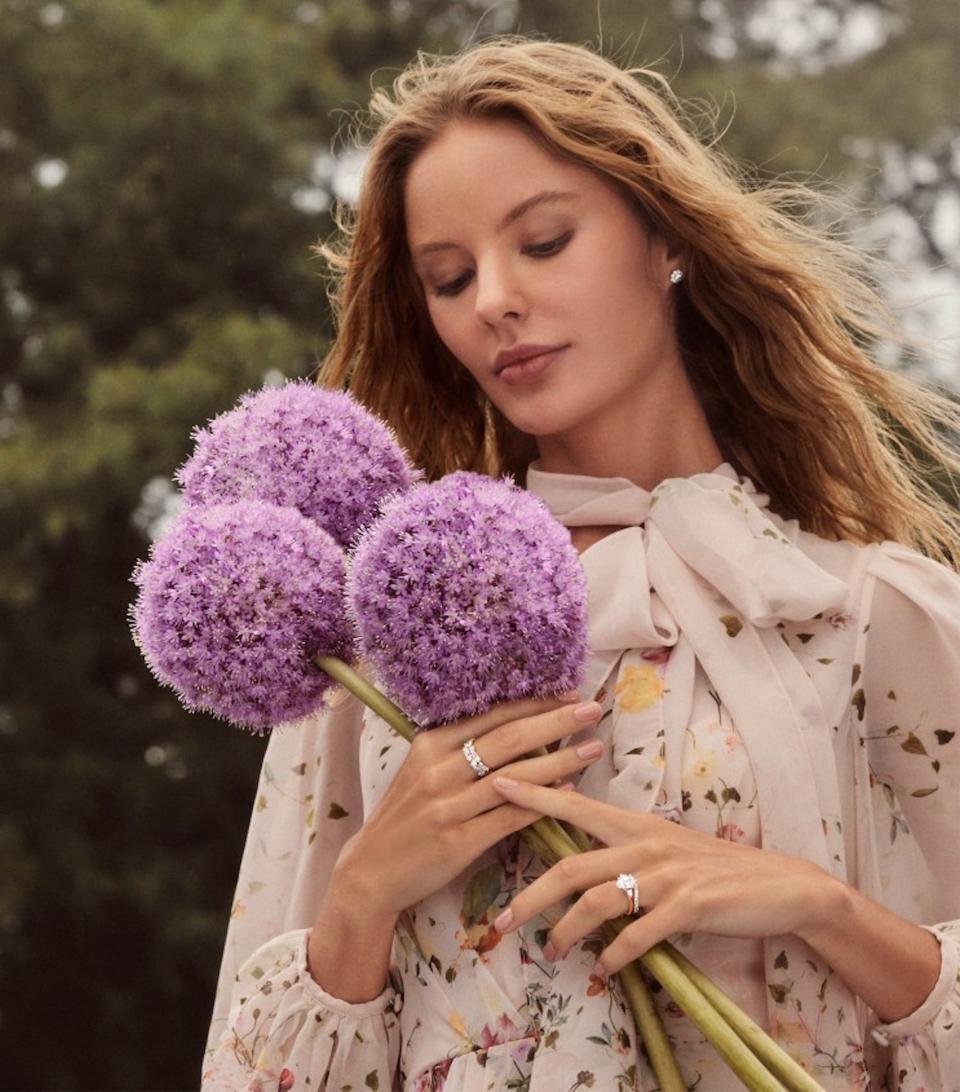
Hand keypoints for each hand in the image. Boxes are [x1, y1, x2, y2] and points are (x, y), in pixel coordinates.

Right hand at [327, 694, 606, 918]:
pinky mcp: (458, 841)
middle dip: (556, 721)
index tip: (568, 693)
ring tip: (591, 748)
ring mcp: (449, 805)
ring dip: (559, 761)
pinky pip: (510, 817)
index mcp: (430, 744)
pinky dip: (541, 802)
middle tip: (591, 708)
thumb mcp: (421, 770)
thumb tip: (515, 725)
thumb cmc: (405, 817)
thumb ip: (459, 749)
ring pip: (515, 777)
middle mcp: (439, 769)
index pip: (492, 715)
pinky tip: (569, 792)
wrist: (372, 870)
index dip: (534, 703)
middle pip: (509, 739)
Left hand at [489, 779, 833, 975]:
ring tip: (551, 954)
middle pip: (572, 866)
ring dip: (567, 933)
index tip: (497, 783)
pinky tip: (601, 972)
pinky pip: (637, 935)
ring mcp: (667, 875)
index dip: (535, 794)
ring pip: (597, 902)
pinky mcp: (688, 907)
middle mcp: (645, 844)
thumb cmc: (717, 869)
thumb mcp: (667, 849)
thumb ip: (625, 854)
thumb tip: (579, 873)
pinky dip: (613, 957)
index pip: (575, 806)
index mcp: (637, 825)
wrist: (780, 885)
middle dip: (530, 896)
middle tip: (499, 922)